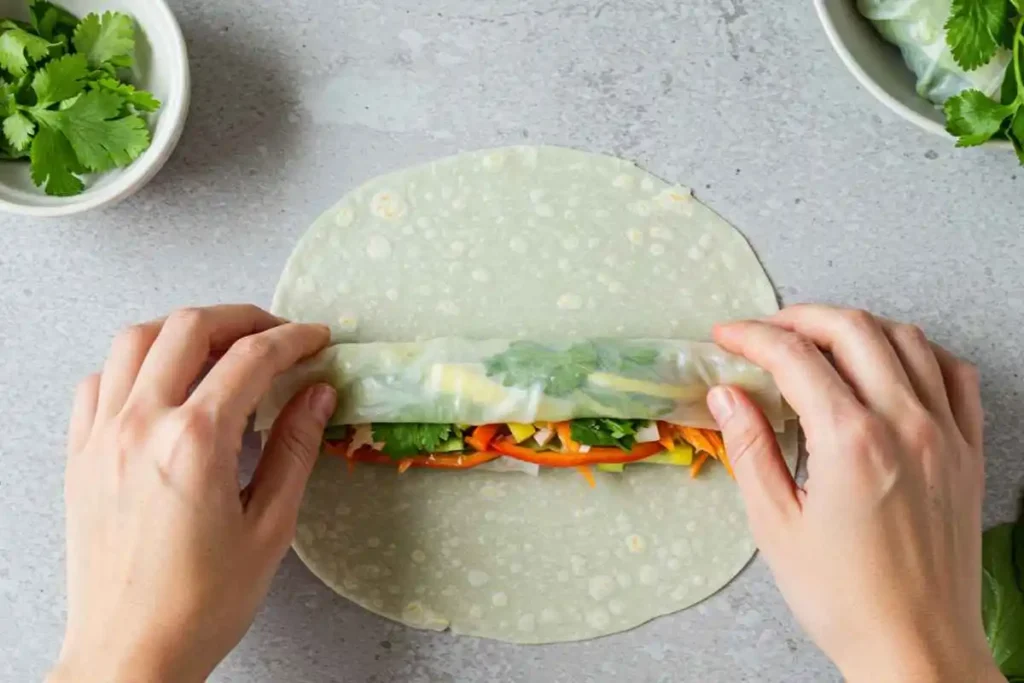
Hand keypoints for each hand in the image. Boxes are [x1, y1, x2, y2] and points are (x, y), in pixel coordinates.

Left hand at [50, 305, 335, 682]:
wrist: (130, 654)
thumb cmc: (201, 604)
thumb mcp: (269, 527)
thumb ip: (294, 449)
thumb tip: (317, 394)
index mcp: (194, 443)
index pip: (251, 358)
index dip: (293, 339)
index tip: (316, 340)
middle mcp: (140, 426)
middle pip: (189, 328)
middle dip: (243, 318)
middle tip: (277, 334)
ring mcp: (101, 436)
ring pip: (135, 340)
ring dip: (183, 329)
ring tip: (220, 345)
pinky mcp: (79, 455)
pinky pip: (98, 380)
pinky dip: (134, 364)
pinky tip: (162, 382)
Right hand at [708, 305, 1001, 682]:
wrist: (915, 646)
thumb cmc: (841, 596)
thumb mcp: (775, 525)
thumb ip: (749, 448)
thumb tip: (726, 394)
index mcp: (851, 442)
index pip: (795, 357)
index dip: (753, 337)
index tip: (727, 336)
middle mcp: (904, 424)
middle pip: (852, 329)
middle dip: (799, 317)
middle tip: (765, 332)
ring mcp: (944, 434)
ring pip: (906, 340)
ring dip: (856, 327)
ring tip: (820, 341)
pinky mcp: (967, 451)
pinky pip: (955, 374)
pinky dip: (918, 352)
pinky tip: (890, 363)